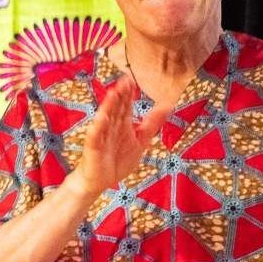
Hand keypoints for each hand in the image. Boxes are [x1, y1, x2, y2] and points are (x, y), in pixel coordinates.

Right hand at [70, 76, 170, 196]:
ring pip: (106, 119)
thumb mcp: (141, 140)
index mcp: (122, 125)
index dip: (128, 94)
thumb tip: (169, 104)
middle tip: (124, 80)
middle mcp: (111, 128)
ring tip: (114, 93)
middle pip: (116, 109)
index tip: (131, 79)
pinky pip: (96, 137)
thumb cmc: (118, 160)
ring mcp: (101, 137)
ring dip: (109, 106)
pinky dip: (98, 127)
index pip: (125, 106)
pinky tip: (102, 118)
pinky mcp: (93, 148)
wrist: (100, 181)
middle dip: (120, 95)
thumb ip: (153, 123)